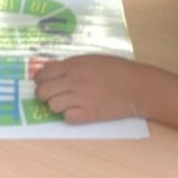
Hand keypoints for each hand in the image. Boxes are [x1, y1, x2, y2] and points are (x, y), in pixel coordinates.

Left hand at [33, 55, 147, 123]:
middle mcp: (73, 81)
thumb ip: (71, 65)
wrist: (137, 86)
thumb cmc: (117, 70)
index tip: (44, 83)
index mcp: (73, 65)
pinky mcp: (88, 114)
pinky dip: (70, 116)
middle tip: (52, 97)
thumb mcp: (91, 59)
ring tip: (68, 104)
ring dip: (57, 106)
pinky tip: (79, 111)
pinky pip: (67, 118)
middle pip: (42, 92)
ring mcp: (80, 98)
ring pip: (52, 106)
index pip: (43, 74)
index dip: (40, 80)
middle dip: (43, 96)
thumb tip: (52, 70)